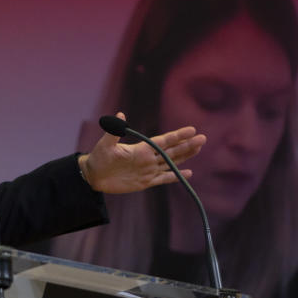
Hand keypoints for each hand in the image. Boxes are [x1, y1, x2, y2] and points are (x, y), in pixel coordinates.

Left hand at [78, 112, 205, 193]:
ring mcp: (148, 170)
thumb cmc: (98, 157)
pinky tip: (187, 174)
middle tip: (203, 138)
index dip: (178, 135)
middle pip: (172, 151)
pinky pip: (164, 179)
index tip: (192, 129)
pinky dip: (175, 176)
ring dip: (185, 157)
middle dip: (187, 145)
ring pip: (171, 163)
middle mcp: (148, 158)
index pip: (164, 141)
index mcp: (141, 148)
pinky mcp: (145, 182)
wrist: (94, 176)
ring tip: (198, 149)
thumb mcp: (106, 144)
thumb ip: (114, 131)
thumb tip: (120, 115)